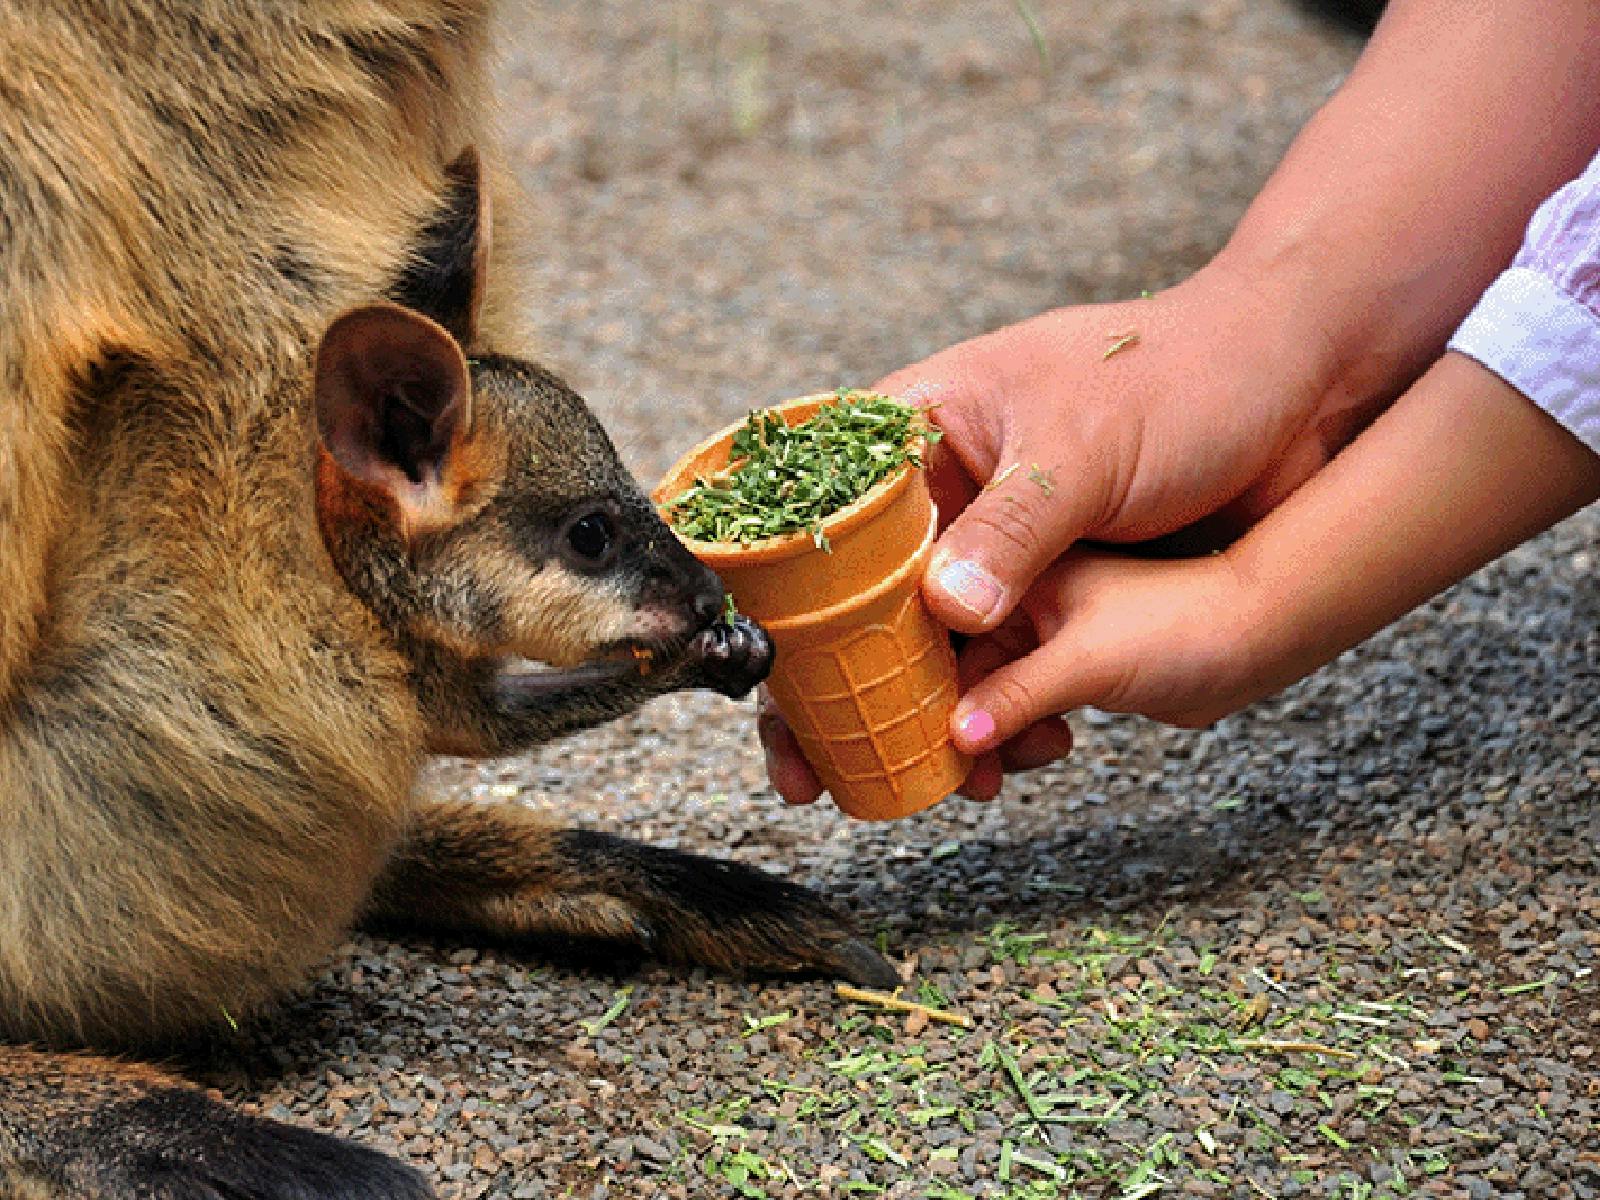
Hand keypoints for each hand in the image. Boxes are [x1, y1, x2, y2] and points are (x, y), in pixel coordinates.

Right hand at [760, 262, 1376, 803]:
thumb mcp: (1085, 449)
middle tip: (817, 776)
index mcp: (923, 429)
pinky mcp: (1053, 589)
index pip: (820, 528)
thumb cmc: (1187, 375)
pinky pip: (1003, 663)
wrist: (1306, 387)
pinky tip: (1010, 759)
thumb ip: (1012, 531)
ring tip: (938, 782)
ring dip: (925, 718)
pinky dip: (998, 714)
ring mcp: (1000, 545)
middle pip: (860, 604)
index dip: (784, 616)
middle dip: (839, 696)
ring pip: (933, 647)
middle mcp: (947, 492)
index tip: (771, 696)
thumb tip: (945, 612)